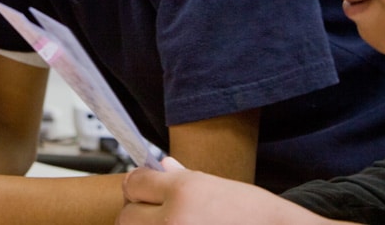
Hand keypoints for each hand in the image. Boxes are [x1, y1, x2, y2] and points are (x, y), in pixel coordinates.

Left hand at [119, 157, 340, 224]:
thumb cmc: (257, 215)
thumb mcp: (220, 187)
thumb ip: (182, 177)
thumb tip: (160, 166)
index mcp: (184, 193)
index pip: (133, 184)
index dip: (139, 184)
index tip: (145, 187)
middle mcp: (175, 220)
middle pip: (127, 216)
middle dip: (138, 212)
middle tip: (157, 212)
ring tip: (172, 224)